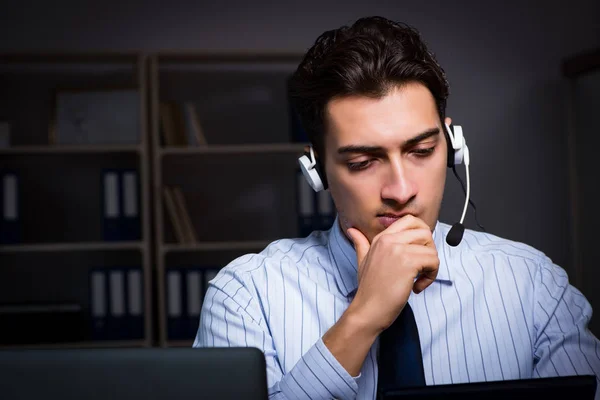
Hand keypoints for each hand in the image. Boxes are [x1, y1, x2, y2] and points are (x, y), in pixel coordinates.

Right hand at [346, 215, 439, 333]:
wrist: (367, 310)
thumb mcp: (362, 262)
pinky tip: (417, 287)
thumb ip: (361, 244)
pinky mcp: (408, 263)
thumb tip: (352, 230)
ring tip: (419, 279)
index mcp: (381, 238)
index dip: (421, 235)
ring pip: (431, 248)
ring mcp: (398, 250)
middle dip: (430, 249)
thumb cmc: (368, 290)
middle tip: (422, 266)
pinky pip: (433, 261)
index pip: (410, 220)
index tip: (418, 253)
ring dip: (432, 265)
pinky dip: (431, 276)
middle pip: (425, 231)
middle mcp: (389, 240)